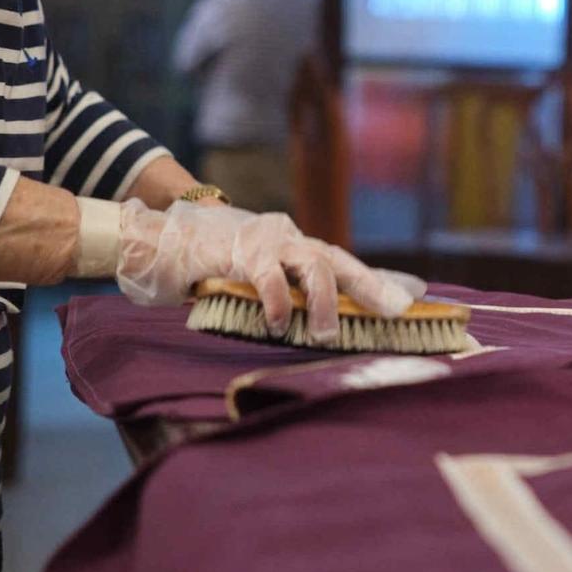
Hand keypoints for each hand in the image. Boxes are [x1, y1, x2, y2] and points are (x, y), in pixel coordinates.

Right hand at [114, 201, 415, 342]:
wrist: (159, 237)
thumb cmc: (208, 265)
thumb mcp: (254, 283)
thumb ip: (286, 299)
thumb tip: (321, 330)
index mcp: (294, 247)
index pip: (344, 264)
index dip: (378, 282)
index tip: (412, 302)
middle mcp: (288, 238)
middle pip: (340, 260)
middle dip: (372, 287)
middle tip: (396, 314)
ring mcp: (266, 240)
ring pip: (314, 264)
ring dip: (325, 302)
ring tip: (325, 334)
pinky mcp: (239, 250)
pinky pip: (269, 276)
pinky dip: (278, 302)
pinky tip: (277, 324)